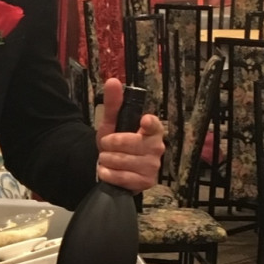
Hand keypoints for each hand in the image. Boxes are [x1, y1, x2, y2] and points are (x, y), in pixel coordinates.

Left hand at [95, 77, 165, 192]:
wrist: (112, 169)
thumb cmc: (115, 145)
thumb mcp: (111, 124)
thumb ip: (113, 104)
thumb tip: (112, 81)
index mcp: (152, 130)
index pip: (154, 125)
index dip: (149, 123)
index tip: (144, 121)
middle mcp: (157, 148)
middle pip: (129, 143)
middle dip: (109, 144)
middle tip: (106, 147)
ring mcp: (153, 166)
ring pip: (122, 160)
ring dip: (106, 159)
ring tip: (107, 159)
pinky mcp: (146, 182)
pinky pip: (121, 177)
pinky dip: (107, 174)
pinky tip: (106, 171)